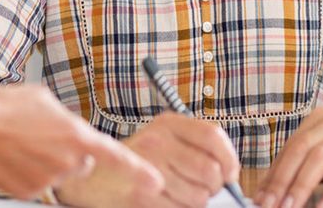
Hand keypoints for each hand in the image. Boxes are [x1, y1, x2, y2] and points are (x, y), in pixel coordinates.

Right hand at [0, 84, 162, 201]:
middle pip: (82, 163)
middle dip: (70, 153)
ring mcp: (48, 179)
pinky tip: (14, 157)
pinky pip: (38, 185)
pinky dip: (29, 174)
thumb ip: (66, 119)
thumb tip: (69, 128)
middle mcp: (67, 160)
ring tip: (22, 143)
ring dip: (48, 162)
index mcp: (75, 134)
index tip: (155, 182)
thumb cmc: (3, 106)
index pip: (115, 156)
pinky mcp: (28, 192)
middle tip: (43, 137)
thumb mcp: (44, 100)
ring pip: (59, 174)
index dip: (139, 171)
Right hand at [57, 112, 237, 207]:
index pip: (212, 135)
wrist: (92, 176)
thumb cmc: (139, 160)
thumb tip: (230, 173)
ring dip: (196, 201)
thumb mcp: (163, 138)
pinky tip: (168, 201)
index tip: (230, 173)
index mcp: (166, 123)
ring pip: (199, 196)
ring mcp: (148, 170)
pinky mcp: (142, 198)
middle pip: (210, 170)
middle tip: (203, 187)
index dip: (229, 158)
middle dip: (213, 186)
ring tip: (179, 194)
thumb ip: (195, 146)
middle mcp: (157, 142)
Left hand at [256, 109, 322, 207]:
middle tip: (270, 205)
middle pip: (301, 149)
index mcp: (320, 119)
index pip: (290, 147)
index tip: (259, 199)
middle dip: (282, 180)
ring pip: (321, 157)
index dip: (273, 174)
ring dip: (302, 186)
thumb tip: (270, 193)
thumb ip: (302, 169)